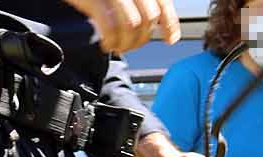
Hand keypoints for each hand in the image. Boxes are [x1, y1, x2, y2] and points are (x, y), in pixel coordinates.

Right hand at [64, 0, 179, 52]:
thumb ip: (137, 3)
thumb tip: (155, 25)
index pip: (162, 3)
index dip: (170, 24)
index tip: (170, 39)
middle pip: (149, 18)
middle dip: (142, 39)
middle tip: (130, 46)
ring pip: (132, 24)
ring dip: (126, 43)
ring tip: (117, 47)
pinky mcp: (92, 0)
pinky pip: (110, 27)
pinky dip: (111, 41)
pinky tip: (106, 45)